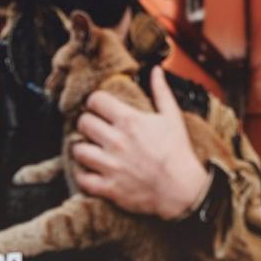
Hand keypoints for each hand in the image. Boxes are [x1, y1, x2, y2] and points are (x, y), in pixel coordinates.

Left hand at [72, 69, 211, 219]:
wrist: (182, 189)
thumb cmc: (178, 152)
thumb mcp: (172, 117)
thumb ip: (161, 91)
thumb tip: (156, 70)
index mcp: (129, 121)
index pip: (95, 100)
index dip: (96, 102)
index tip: (100, 108)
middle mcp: (116, 141)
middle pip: (83, 123)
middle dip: (87, 123)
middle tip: (95, 129)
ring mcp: (110, 165)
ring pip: (77, 150)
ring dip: (82, 149)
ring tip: (91, 150)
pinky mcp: (109, 187)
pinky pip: (82, 179)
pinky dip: (83, 175)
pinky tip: (91, 171)